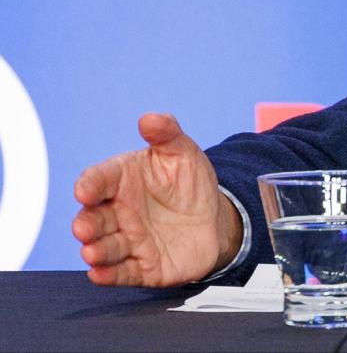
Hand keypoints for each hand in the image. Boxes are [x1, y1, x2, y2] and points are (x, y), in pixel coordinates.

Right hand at [71, 113, 241, 286]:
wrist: (215, 219)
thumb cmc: (190, 183)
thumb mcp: (184, 153)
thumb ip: (167, 134)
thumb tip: (151, 118)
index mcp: (123, 181)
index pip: (99, 180)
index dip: (90, 184)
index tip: (85, 189)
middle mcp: (119, 212)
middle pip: (94, 218)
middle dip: (86, 224)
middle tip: (84, 228)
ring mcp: (129, 241)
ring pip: (104, 248)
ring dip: (95, 251)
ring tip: (92, 251)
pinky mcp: (142, 267)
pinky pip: (121, 273)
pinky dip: (109, 275)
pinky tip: (100, 274)